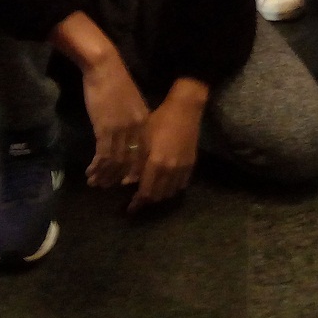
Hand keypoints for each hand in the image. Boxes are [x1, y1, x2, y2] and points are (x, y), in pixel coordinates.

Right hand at [82, 56, 152, 187]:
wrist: (104, 66)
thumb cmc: (114, 82)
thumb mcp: (129, 104)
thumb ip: (131, 122)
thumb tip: (125, 140)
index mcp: (144, 121)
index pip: (143, 153)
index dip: (133, 169)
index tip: (123, 179)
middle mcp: (136, 128)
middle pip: (130, 161)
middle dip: (117, 176)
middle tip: (105, 186)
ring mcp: (122, 129)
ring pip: (115, 161)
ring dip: (104, 174)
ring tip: (95, 183)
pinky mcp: (106, 128)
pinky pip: (103, 155)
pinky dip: (97, 166)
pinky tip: (90, 172)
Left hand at [128, 79, 206, 209]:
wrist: (186, 109)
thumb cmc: (160, 119)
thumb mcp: (143, 138)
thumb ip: (135, 163)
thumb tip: (126, 182)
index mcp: (156, 163)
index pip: (145, 192)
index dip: (137, 202)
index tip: (130, 208)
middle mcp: (170, 170)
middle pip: (158, 195)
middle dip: (147, 201)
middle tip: (138, 201)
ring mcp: (182, 168)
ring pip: (170, 192)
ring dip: (159, 196)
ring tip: (150, 193)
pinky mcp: (191, 164)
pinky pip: (181, 185)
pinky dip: (172, 189)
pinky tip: (166, 185)